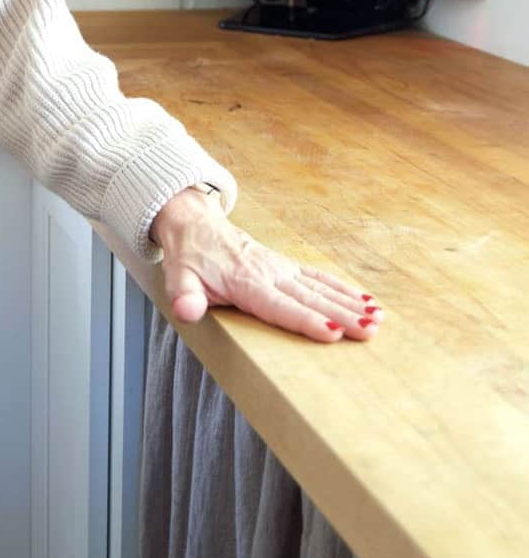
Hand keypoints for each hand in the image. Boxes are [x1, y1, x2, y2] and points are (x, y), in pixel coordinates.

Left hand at [150, 188, 382, 342]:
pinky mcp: (287, 265)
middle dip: (342, 315)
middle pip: (311, 298)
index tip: (332, 333)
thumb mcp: (178, 278)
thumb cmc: (189, 259)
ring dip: (350, 303)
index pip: (280, 307)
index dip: (306, 320)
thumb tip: (186, 311)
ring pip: (321, 287)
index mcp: (246, 283)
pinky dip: (344, 288)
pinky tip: (368, 301)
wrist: (196, 225)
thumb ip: (184, 297)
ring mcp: (281, 268)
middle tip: (370, 330)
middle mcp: (270, 274)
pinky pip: (320, 277)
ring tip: (378, 318)